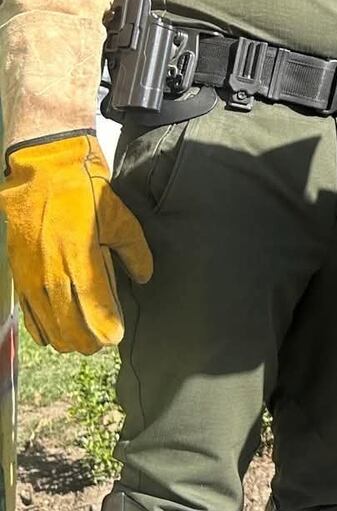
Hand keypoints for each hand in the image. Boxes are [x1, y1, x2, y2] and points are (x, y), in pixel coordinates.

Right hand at [0, 133, 151, 353]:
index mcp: (81, 261)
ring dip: (65, 338)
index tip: (117, 336)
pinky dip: (40, 327)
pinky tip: (51, 336)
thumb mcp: (121, 218)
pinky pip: (28, 311)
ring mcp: (32, 275)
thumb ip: (135, 253)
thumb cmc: (84, 191)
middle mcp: (53, 274)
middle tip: (102, 341)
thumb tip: (143, 278)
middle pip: (70, 328)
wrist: (42, 169)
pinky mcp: (18, 271)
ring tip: (81, 341)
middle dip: (88, 341)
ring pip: (47, 325)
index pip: (95, 314)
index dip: (106, 332)